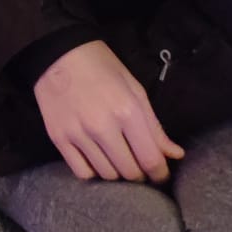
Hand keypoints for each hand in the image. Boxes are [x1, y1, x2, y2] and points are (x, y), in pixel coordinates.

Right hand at [34, 39, 183, 182]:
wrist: (57, 55)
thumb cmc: (102, 67)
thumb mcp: (134, 89)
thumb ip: (154, 126)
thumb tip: (175, 154)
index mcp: (127, 111)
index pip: (150, 159)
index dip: (160, 174)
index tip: (161, 175)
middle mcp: (102, 127)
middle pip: (129, 172)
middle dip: (141, 176)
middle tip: (141, 169)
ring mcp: (78, 135)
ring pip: (106, 175)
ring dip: (118, 175)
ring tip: (120, 164)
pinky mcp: (59, 139)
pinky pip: (82, 172)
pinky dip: (94, 173)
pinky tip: (98, 162)